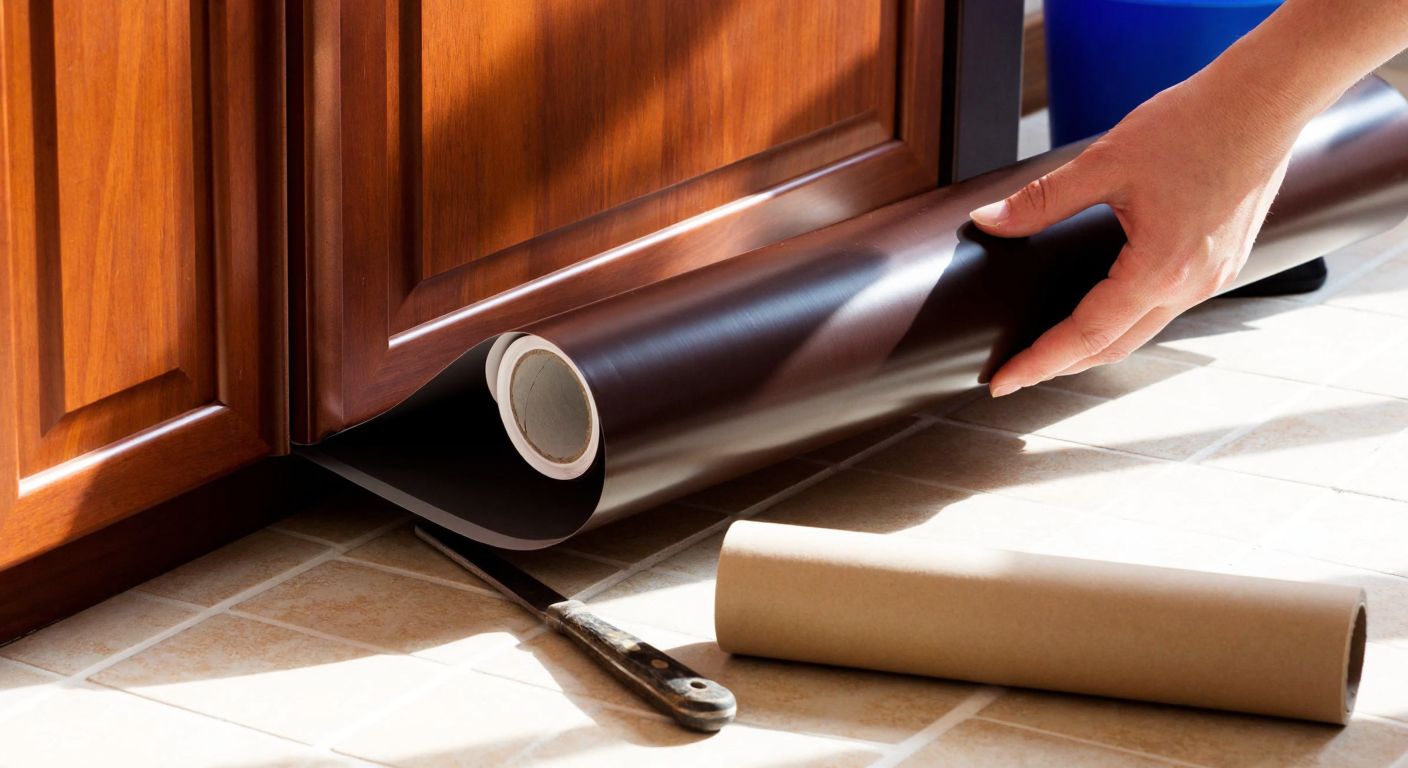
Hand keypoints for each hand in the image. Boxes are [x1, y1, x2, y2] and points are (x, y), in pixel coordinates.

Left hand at [970, 71, 1298, 396]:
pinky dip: (1129, 319)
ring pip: (1143, 331)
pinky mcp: (1224, 263)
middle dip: (1061, 364)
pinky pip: (1168, 307)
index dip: (1038, 363)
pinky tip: (1107, 309)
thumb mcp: (1103, 162)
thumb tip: (989, 221)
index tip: (1001, 382)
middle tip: (1017, 371)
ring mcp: (1215, 277)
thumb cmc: (1194, 123)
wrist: (1265, 100)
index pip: (1084, 336)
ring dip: (1096, 344)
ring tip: (1053, 347)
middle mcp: (1192, 284)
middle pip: (1114, 347)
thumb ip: (1041, 200)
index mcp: (1159, 269)